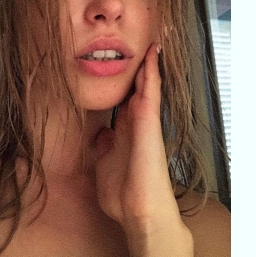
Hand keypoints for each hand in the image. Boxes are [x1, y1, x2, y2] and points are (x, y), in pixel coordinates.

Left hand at [95, 43, 193, 256]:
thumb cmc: (122, 192)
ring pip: (146, 86)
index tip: (123, 69)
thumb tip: (104, 133)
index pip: (126, 100)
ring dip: (148, 66)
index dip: (127, 84)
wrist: (137, 210)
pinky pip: (151, 90)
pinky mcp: (149, 121)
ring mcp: (145, 121)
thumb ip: (105, 146)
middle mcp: (136, 123)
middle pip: (137, 89)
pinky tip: (152, 56)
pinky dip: (151, 72)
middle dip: (139, 70)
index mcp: (125, 131)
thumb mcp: (105, 163)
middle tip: (140, 48)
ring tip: (150, 45)